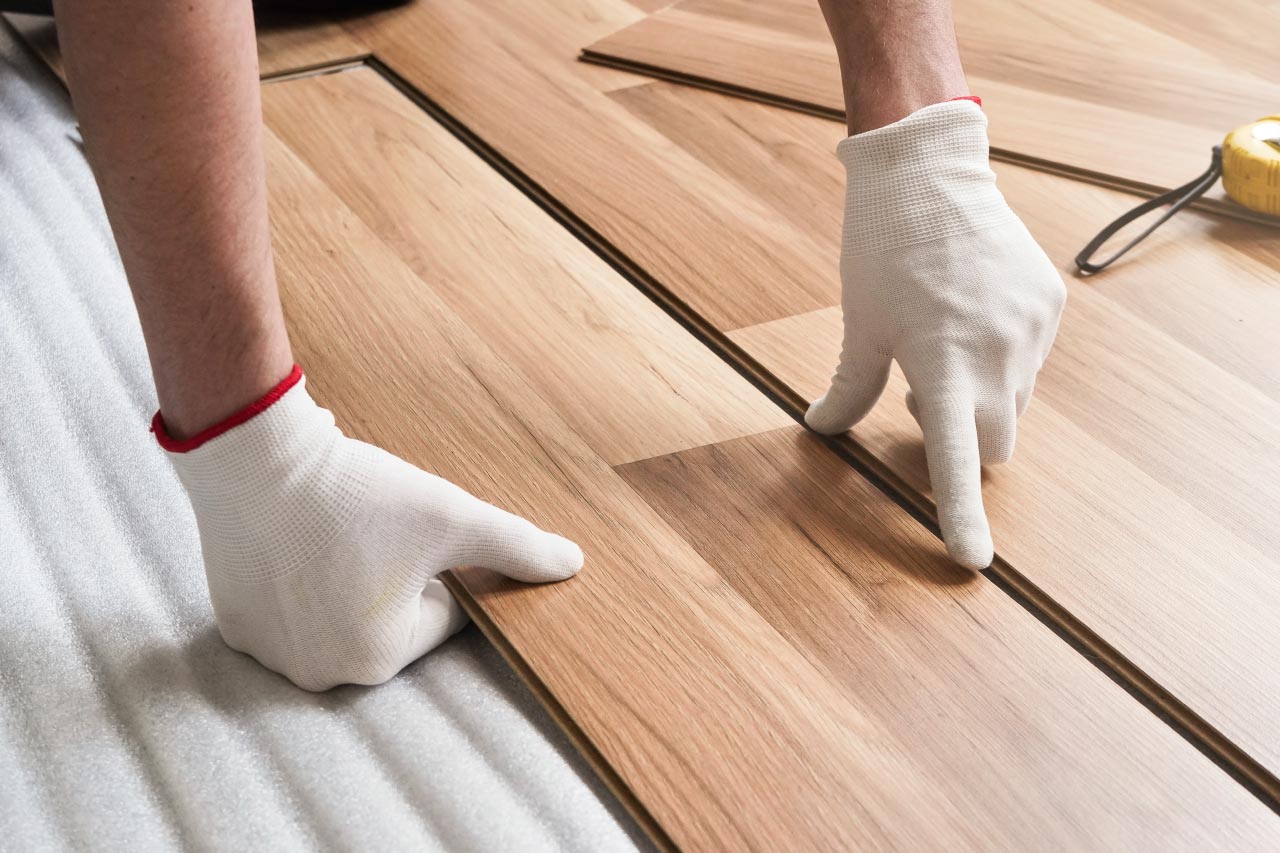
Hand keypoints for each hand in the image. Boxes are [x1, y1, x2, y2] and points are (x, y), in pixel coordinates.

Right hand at [158, 369, 582, 690]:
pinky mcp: (237, 626)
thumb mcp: (451, 517)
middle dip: (397, 578)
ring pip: (343, 613)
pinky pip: (294, 606)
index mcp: (377, 660)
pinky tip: (299, 540)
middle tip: (373, 530)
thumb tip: (571, 565)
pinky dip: (305, 577)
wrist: (254, 456)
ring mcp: (272, 654)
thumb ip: (516, 546)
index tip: (414, 533)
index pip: (445, 618)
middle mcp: (320, 674)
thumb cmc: (357, 493)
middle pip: (392, 621)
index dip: (441, 566)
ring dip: (351, 579)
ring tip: (335, 532)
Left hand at [805, 101, 1065, 568]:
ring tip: (942, 346)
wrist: (930, 171)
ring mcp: (1030, 329)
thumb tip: (821, 429)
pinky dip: (1002, 361)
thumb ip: (847, 387)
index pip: (953, 461)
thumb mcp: (859, 324)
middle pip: (992, 446)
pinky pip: (1029, 360)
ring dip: (981, 401)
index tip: (972, 562)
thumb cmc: (880, 250)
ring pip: (1013, 404)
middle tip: (918, 399)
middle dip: (961, 443)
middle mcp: (996, 354)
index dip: (960, 515)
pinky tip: (970, 315)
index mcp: (941, 364)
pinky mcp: (1049, 304)